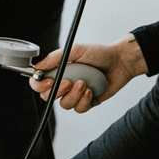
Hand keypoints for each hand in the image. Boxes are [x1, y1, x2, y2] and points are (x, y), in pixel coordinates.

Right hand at [30, 34, 145, 112]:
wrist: (120, 62)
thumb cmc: (98, 53)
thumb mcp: (75, 50)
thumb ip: (55, 57)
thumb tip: (39, 66)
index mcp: (58, 70)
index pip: (38, 82)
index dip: (39, 85)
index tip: (49, 81)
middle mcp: (64, 83)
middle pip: (48, 97)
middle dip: (57, 91)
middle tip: (69, 82)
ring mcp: (75, 94)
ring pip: (64, 104)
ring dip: (74, 95)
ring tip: (84, 83)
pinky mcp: (87, 102)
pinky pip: (79, 109)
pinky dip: (84, 101)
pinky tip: (91, 90)